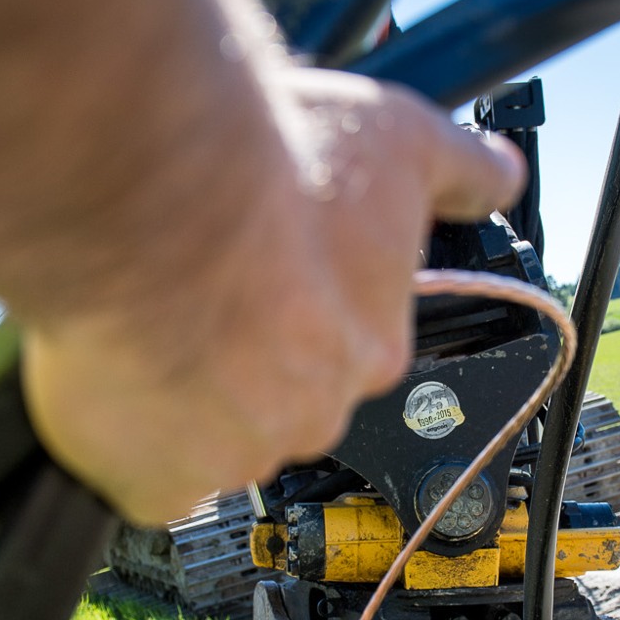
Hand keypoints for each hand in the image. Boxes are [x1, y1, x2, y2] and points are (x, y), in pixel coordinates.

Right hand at [21, 66, 523, 524]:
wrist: (155, 198)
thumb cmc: (270, 170)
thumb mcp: (395, 137)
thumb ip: (458, 165)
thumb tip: (504, 175)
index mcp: (371, 347)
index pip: (339, 347)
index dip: (292, 302)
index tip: (258, 263)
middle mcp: (315, 413)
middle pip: (274, 398)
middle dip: (236, 352)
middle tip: (192, 283)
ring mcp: (237, 455)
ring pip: (204, 437)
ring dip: (177, 391)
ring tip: (143, 314)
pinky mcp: (159, 483)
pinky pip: (144, 479)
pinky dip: (124, 441)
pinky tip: (115, 376)